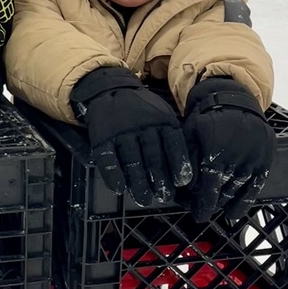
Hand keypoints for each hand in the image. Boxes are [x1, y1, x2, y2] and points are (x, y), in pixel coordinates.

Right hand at [72, 67, 191, 206]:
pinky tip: (119, 189)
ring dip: (138, 182)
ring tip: (144, 199)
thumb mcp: (163, 115)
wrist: (112, 89)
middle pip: (153, 156)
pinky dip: (113, 175)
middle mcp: (142, 126)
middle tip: (164, 197)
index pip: (173, 144)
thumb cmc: (143, 110)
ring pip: (132, 160)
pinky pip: (108, 159)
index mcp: (162, 121)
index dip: (178, 164)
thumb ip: (172, 138)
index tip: (181, 182)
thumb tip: (185, 174)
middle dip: (160, 179)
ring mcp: (121, 132)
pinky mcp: (102, 138)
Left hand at [183, 77, 275, 221]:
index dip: (200, 203)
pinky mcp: (264, 161)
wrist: (235, 100)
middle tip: (200, 211)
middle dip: (209, 204)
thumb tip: (182, 189)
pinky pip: (254, 188)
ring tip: (214, 209)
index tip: (195, 213)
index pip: (207, 186)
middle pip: (221, 192)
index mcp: (215, 150)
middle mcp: (236, 157)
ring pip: (236, 191)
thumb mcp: (189, 133)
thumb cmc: (206, 118)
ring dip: (224, 203)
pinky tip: (233, 214)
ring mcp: (252, 160)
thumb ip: (187, 160)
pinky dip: (243, 203)